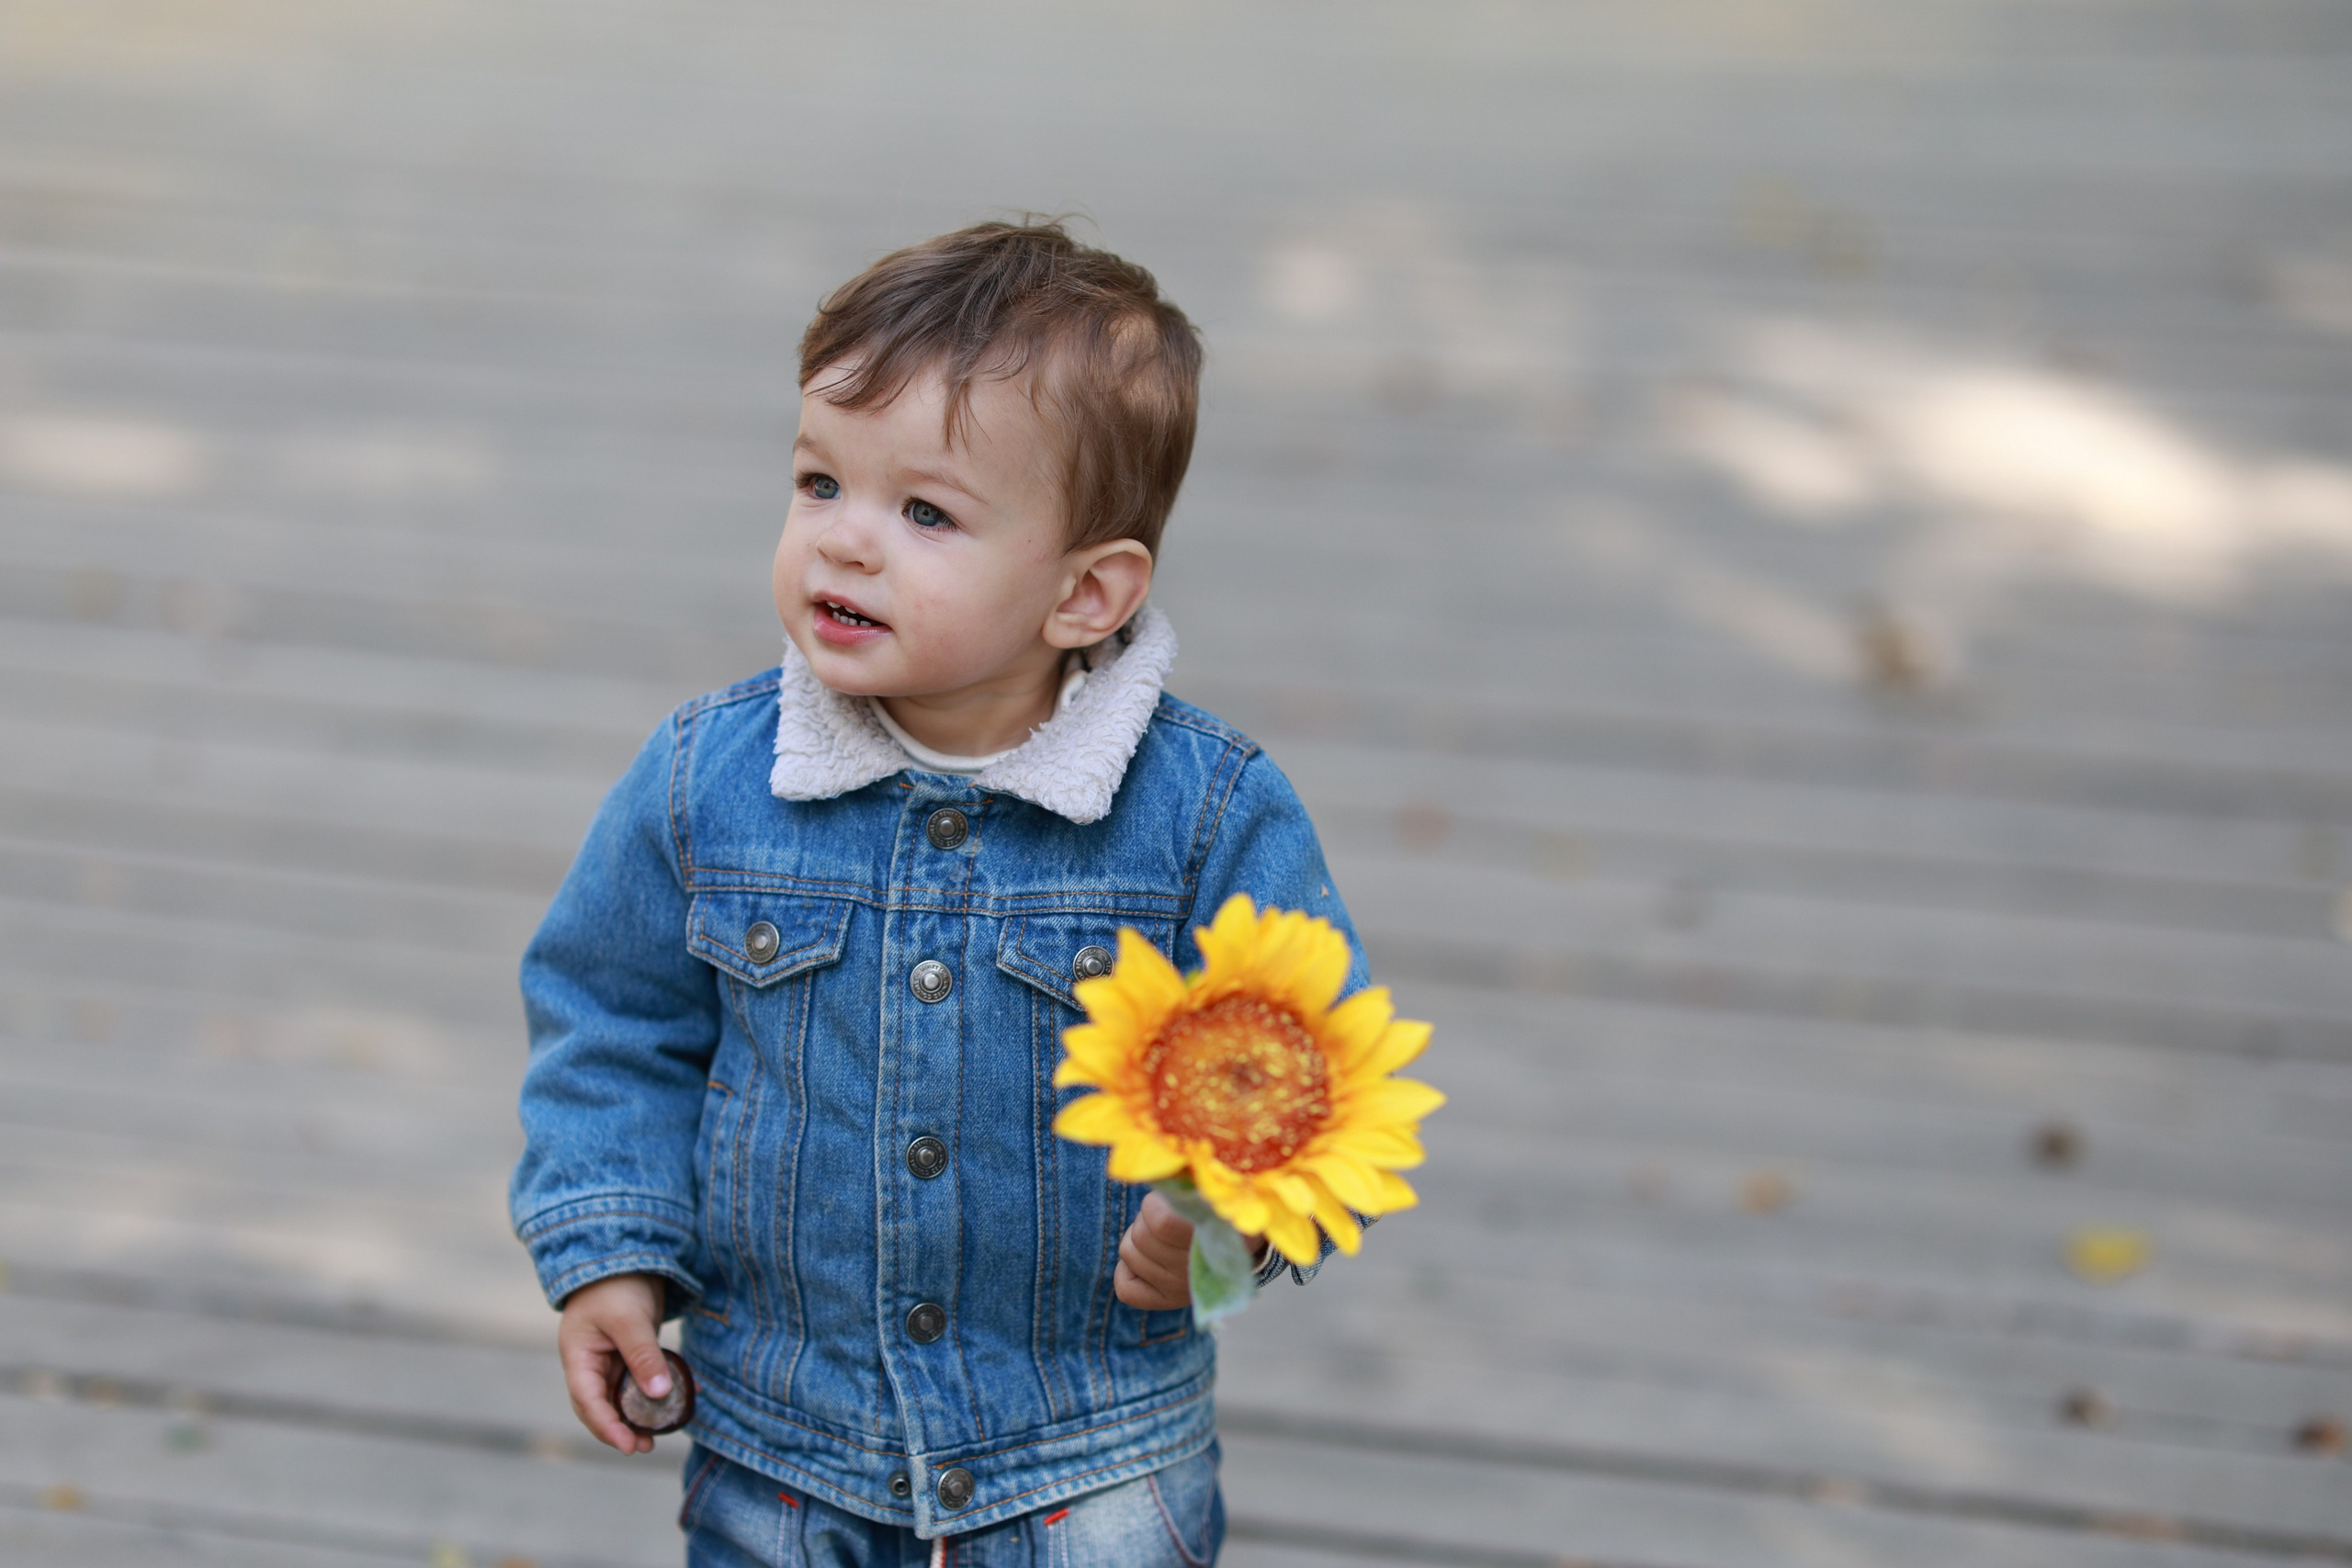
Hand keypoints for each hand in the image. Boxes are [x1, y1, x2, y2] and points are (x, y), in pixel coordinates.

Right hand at [558, 1273, 669, 1453]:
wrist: (625, 1252)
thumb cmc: (617, 1283)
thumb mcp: (629, 1320)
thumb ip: (643, 1356)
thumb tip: (660, 1394)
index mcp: (578, 1356)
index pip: (587, 1400)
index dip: (606, 1426)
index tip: (627, 1445)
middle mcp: (590, 1362)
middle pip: (600, 1406)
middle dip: (620, 1429)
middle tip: (644, 1446)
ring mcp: (609, 1359)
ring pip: (619, 1398)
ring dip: (635, 1417)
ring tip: (656, 1435)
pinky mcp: (629, 1353)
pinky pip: (637, 1381)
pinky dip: (650, 1395)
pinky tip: (671, 1403)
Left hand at [1114, 1191, 1269, 1310]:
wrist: (1242, 1247)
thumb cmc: (1218, 1211)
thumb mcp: (1208, 1195)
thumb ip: (1184, 1188)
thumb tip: (1156, 1178)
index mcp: (1206, 1241)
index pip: (1159, 1222)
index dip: (1155, 1205)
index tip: (1172, 1201)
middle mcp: (1191, 1272)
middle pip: (1139, 1236)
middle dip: (1145, 1218)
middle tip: (1165, 1214)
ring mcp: (1178, 1288)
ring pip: (1129, 1254)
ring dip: (1137, 1236)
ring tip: (1159, 1233)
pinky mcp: (1167, 1300)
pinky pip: (1127, 1289)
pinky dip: (1126, 1271)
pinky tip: (1144, 1258)